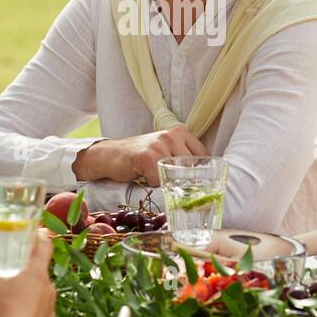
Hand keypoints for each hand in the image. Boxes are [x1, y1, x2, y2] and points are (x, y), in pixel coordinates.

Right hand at [0, 228, 56, 316]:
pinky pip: (39, 310)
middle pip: (41, 269)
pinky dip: (29, 307)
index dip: (38, 236)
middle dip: (27, 264)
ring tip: (10, 290)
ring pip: (40, 290)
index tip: (30, 232)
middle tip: (11, 263)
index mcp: (36, 274)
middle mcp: (48, 289)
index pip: (45, 245)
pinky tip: (14, 313)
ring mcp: (50, 308)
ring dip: (28, 287)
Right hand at [73, 126, 207, 183]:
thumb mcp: (166, 150)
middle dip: (184, 181)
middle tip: (170, 183)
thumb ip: (183, 159)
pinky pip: (159, 180)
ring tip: (153, 175)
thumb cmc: (141, 156)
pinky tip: (143, 175)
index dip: (202, 173)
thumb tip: (205, 179)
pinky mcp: (148, 157)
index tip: (196, 183)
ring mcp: (160, 145)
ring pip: (176, 175)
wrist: (111, 155)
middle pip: (192, 168)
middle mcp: (172, 135)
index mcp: (180, 132)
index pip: (204, 156)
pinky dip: (152, 183)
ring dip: (166, 182)